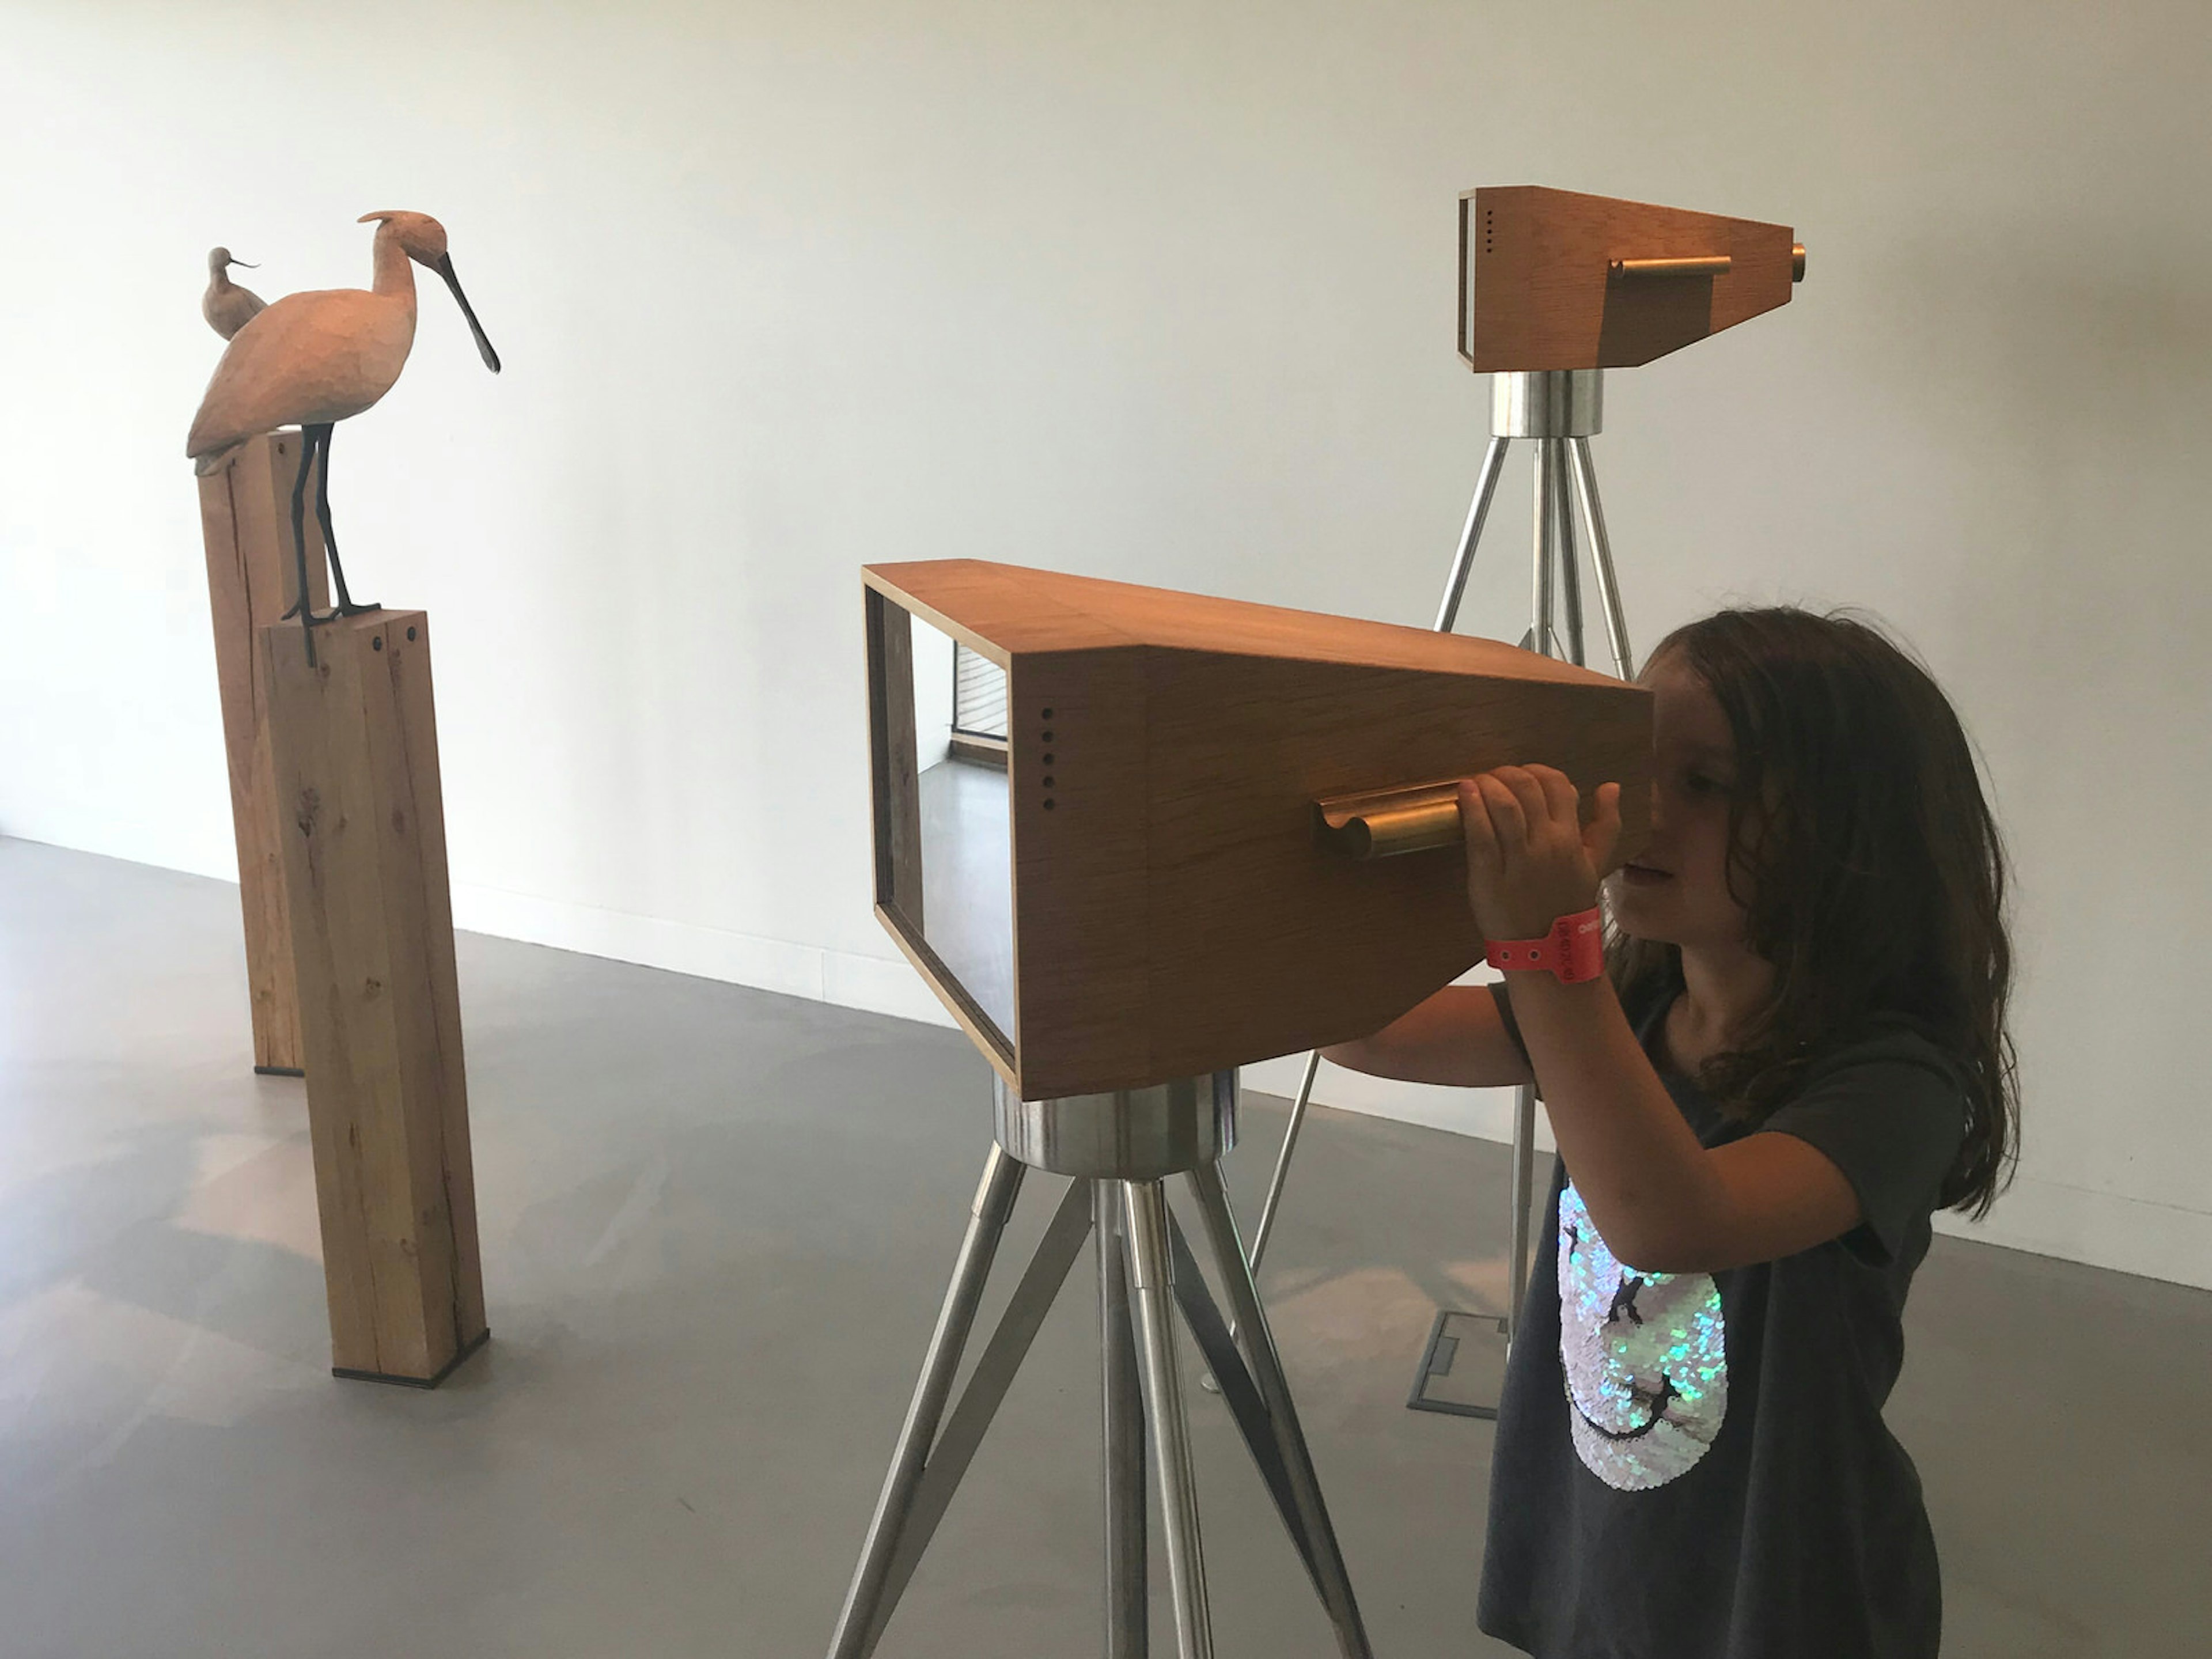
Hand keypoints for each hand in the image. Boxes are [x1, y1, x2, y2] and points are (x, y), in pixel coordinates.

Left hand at [1457, 766, 1622, 942]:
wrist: (1546, 951)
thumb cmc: (1565, 903)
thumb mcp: (1594, 864)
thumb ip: (1606, 824)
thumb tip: (1611, 786)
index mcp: (1570, 839)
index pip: (1556, 784)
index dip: (1536, 771)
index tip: (1521, 774)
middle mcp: (1546, 845)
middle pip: (1527, 789)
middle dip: (1507, 773)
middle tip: (1493, 776)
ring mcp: (1518, 861)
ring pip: (1504, 807)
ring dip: (1488, 785)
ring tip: (1477, 781)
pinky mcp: (1488, 877)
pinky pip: (1480, 835)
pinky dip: (1472, 808)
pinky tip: (1465, 793)